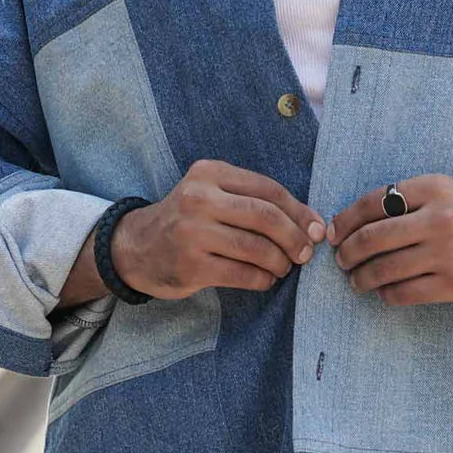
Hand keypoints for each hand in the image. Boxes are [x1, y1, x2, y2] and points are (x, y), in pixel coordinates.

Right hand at [112, 158, 325, 299]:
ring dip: (280, 262)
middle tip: (306, 253)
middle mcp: (200, 198)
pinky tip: (265, 279)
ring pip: (257, 248)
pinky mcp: (191, 265)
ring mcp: (193, 232)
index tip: (317, 229)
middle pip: (266, 217)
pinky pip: (242, 274)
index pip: (269, 189)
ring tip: (283, 267)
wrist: (136, 247)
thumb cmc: (189, 220)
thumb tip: (312, 223)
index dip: (300, 211)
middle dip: (295, 237)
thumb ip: (255, 201)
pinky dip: (262, 279)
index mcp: (210, 173)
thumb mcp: (214, 194)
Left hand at [324, 175, 452, 307]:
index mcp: (433, 188)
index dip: (345, 220)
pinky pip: (404, 293)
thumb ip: (408, 201)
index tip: (333, 233)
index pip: (372, 203)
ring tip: (356, 279)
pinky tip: (384, 291)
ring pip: (383, 269)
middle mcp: (439, 218)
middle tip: (341, 260)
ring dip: (361, 277)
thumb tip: (354, 223)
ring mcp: (447, 253)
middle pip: (372, 237)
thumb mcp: (447, 192)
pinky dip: (386, 294)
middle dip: (347, 252)